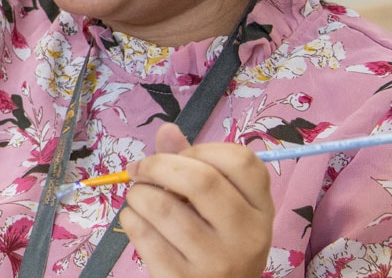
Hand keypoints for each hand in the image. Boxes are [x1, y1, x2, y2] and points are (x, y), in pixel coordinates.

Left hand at [118, 124, 273, 277]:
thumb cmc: (215, 243)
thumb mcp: (219, 207)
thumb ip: (192, 164)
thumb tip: (167, 130)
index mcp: (261, 209)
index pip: (241, 160)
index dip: (202, 149)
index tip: (180, 157)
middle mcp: (247, 236)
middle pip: (200, 179)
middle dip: (156, 165)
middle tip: (139, 169)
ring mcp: (217, 261)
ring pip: (163, 206)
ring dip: (138, 194)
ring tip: (139, 198)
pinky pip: (143, 234)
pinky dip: (131, 219)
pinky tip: (138, 222)